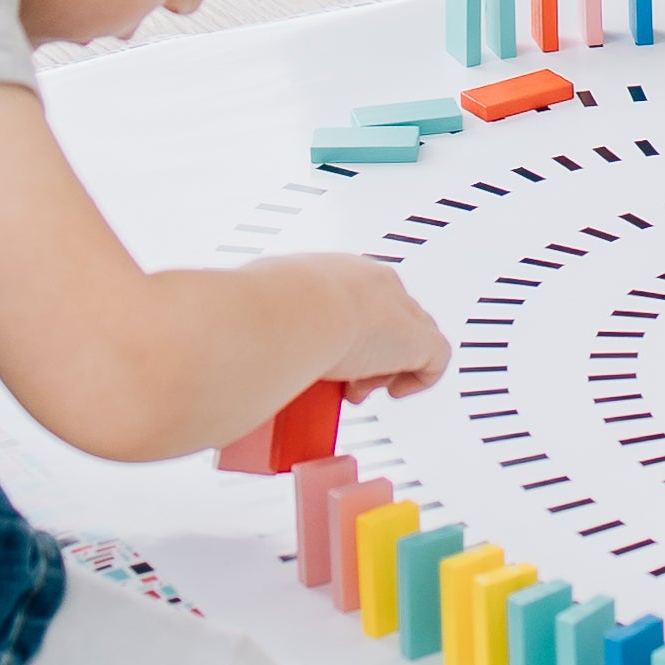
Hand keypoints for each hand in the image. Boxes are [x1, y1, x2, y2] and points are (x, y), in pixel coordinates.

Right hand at [246, 252, 450, 401]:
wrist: (290, 313)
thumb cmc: (266, 306)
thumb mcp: (254, 300)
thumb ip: (255, 312)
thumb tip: (227, 326)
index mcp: (339, 272)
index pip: (356, 302)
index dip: (346, 336)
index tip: (324, 360)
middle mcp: (375, 284)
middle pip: (389, 321)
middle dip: (367, 355)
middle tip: (342, 381)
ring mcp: (400, 310)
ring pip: (413, 341)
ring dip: (386, 369)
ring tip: (357, 389)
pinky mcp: (417, 340)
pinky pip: (436, 359)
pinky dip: (419, 379)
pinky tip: (393, 392)